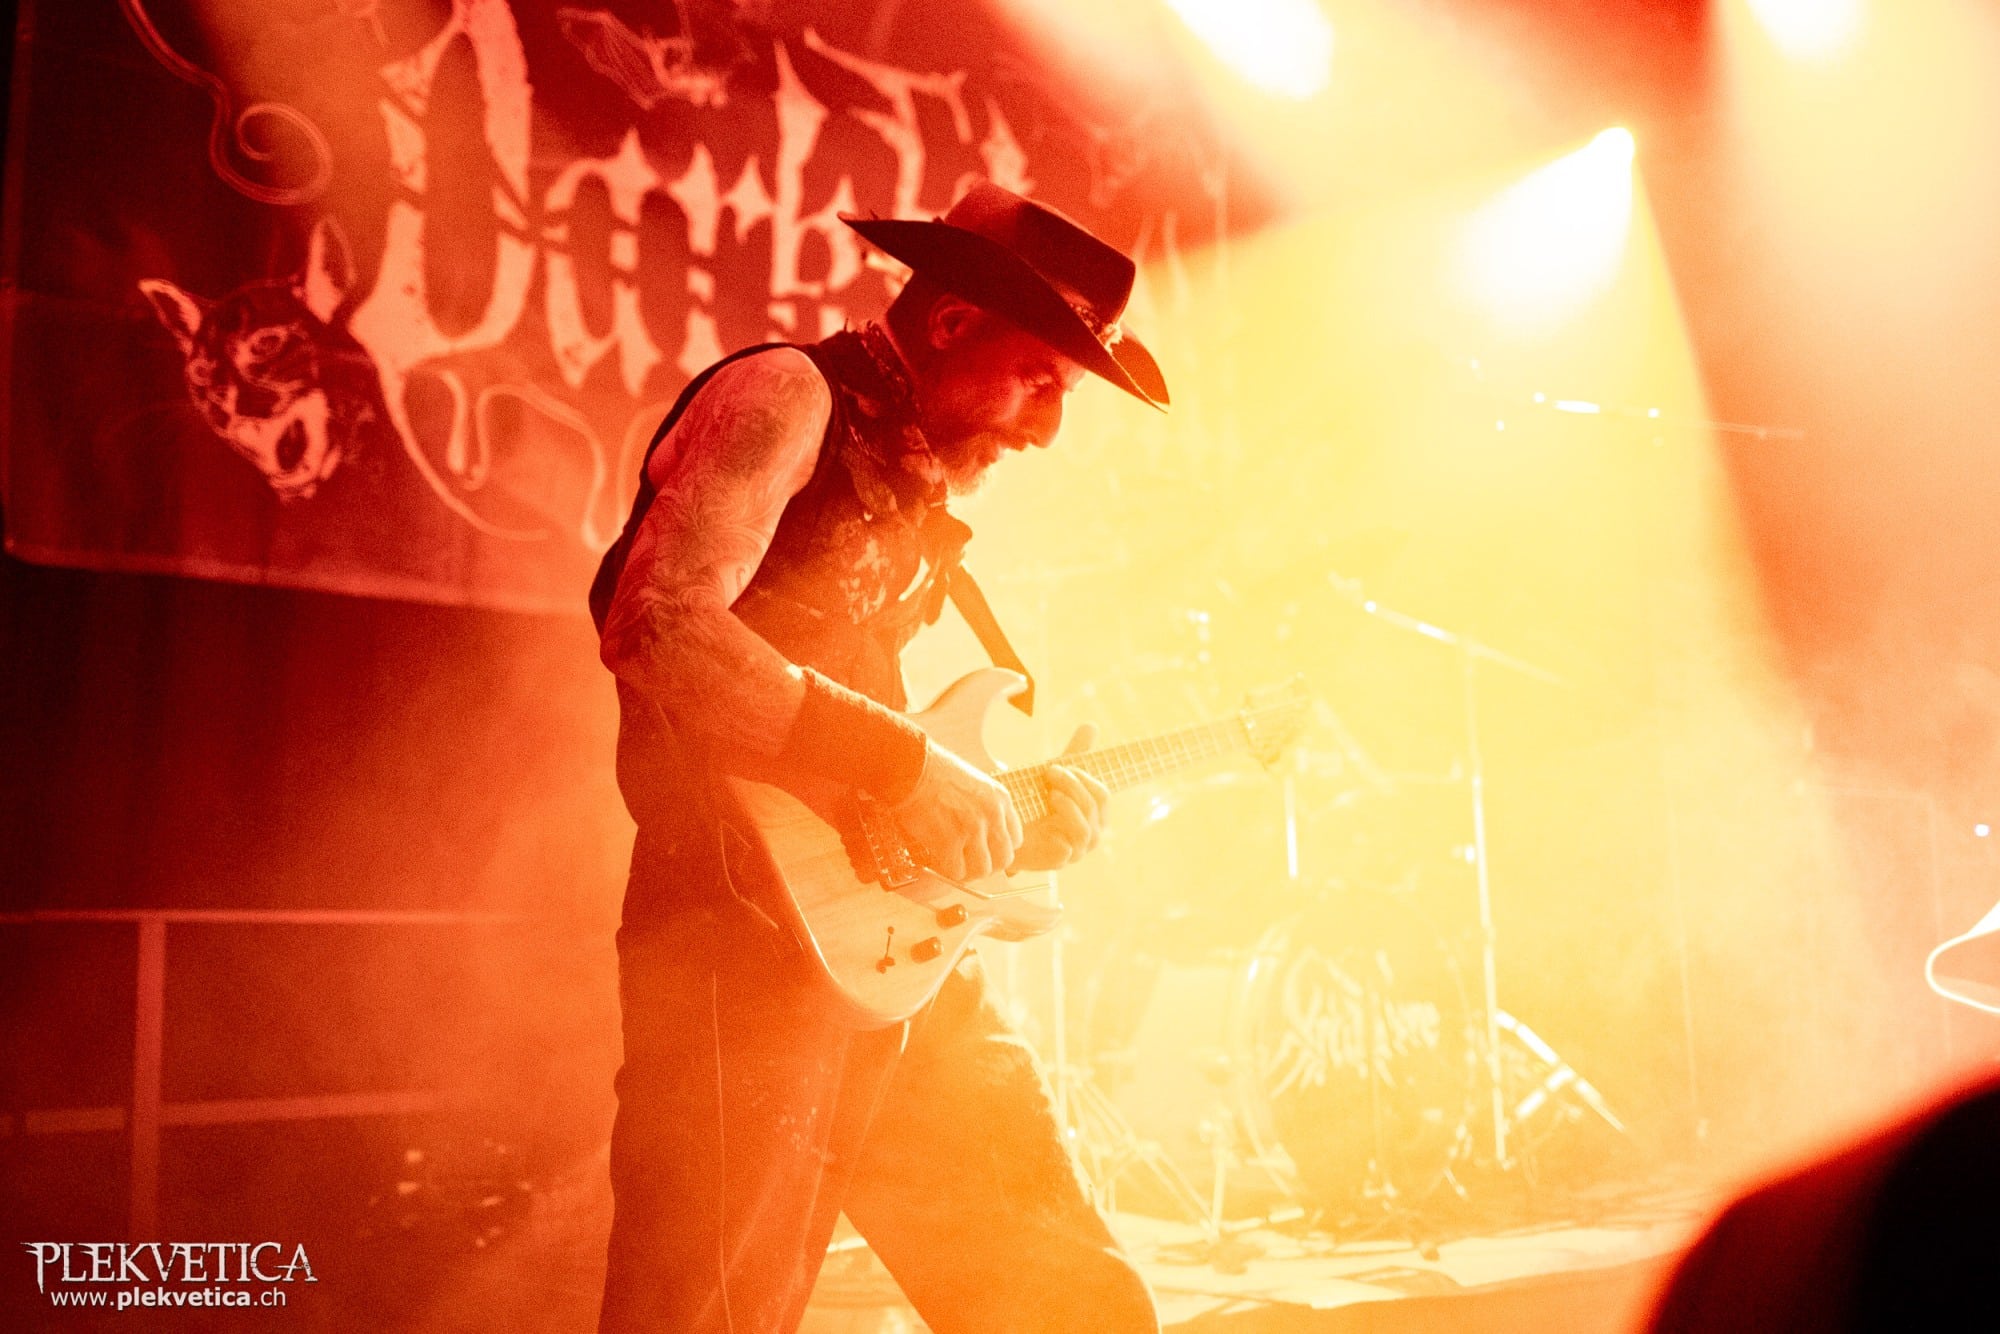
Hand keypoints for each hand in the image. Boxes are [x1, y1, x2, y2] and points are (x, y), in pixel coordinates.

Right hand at [890, 741, 1021, 881]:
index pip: (1015, 839)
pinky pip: (957, 872)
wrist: (912, 767)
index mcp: (1000, 799)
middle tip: (969, 863)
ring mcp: (973, 829)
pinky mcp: (950, 841)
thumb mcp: (974, 782)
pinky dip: (946, 871)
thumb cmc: (934, 770)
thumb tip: (980, 831)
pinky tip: (937, 861)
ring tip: (951, 863)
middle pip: (1004, 859)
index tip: (985, 851)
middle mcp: (992, 815)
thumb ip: (983, 806)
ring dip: (967, 871)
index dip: (998, 849)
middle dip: (986, 865)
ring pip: (983, 870)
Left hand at [1011, 725, 1110, 872]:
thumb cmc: (1035, 803)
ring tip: (1050, 794)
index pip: (1102, 794)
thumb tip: (1092, 725)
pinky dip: (1063, 829)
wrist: (1005, 829)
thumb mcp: (1056, 775)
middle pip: (1095, 806)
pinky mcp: (1059, 861)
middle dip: (1074, 785)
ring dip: (1070, 805)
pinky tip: (1047, 817)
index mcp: (1094, 814)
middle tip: (1050, 772)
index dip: (1082, 778)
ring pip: (1085, 827)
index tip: (1058, 766)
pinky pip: (1070, 847)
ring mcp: (1076, 849)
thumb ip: (1075, 753)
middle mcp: (1090, 833)